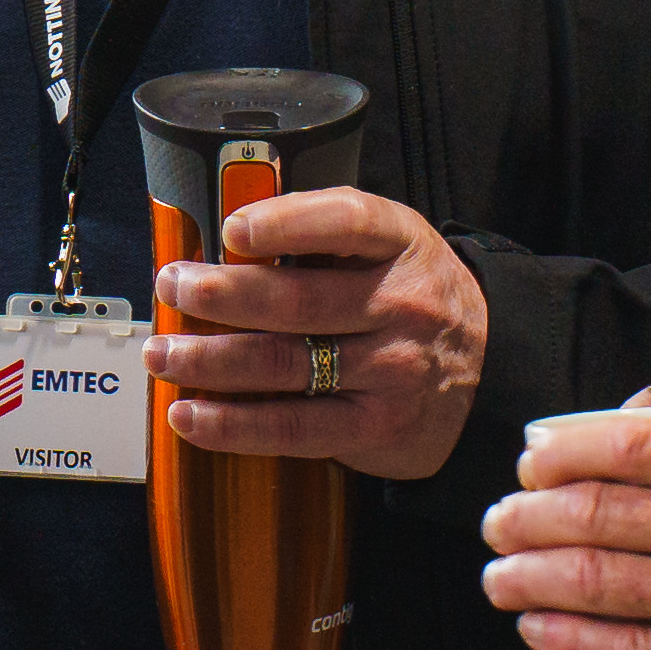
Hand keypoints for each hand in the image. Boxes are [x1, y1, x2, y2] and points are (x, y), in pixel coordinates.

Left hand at [146, 188, 487, 480]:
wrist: (490, 369)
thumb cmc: (413, 296)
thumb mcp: (391, 245)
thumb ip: (326, 234)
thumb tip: (226, 235)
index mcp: (401, 243)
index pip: (346, 221)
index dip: (285, 222)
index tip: (231, 228)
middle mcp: (402, 305)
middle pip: (297, 300)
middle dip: (220, 294)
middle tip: (171, 287)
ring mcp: (391, 371)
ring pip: (284, 364)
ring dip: (208, 360)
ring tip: (160, 354)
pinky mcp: (375, 428)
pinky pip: (291, 428)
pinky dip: (232, 424)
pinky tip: (188, 415)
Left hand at [477, 361, 650, 649]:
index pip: (633, 442)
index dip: (565, 448)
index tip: (532, 458)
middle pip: (595, 510)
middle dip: (528, 516)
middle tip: (498, 520)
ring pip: (594, 580)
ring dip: (529, 577)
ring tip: (497, 576)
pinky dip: (568, 640)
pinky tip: (538, 631)